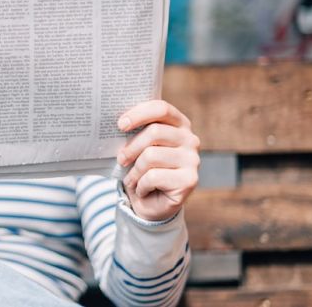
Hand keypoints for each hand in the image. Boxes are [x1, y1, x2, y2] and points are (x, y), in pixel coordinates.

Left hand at [116, 100, 199, 221]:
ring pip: (151, 156)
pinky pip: (154, 176)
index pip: (161, 108)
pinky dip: (141, 185)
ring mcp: (192, 160)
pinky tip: (143, 190)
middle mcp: (190, 139)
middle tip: (121, 159)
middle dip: (131, 147)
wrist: (151, 204)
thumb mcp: (137, 148)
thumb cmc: (142, 170)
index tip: (120, 125)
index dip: (139, 114)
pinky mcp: (189, 180)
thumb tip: (118, 123)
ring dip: (134, 171)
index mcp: (179, 124)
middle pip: (154, 132)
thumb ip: (135, 132)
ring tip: (132, 179)